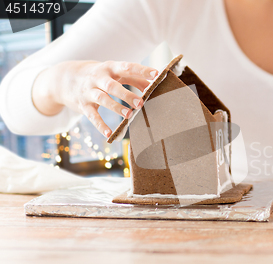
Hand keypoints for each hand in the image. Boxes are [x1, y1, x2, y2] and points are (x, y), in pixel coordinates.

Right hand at [32, 60, 157, 137]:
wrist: (64, 78)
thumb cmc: (99, 75)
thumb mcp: (114, 73)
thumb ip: (134, 78)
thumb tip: (153, 86)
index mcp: (110, 67)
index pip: (127, 67)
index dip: (141, 70)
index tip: (156, 74)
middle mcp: (98, 78)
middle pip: (112, 85)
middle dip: (126, 94)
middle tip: (141, 102)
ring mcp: (89, 91)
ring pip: (102, 99)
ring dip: (116, 107)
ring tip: (129, 115)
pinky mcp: (82, 105)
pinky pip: (92, 116)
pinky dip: (100, 125)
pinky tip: (109, 134)